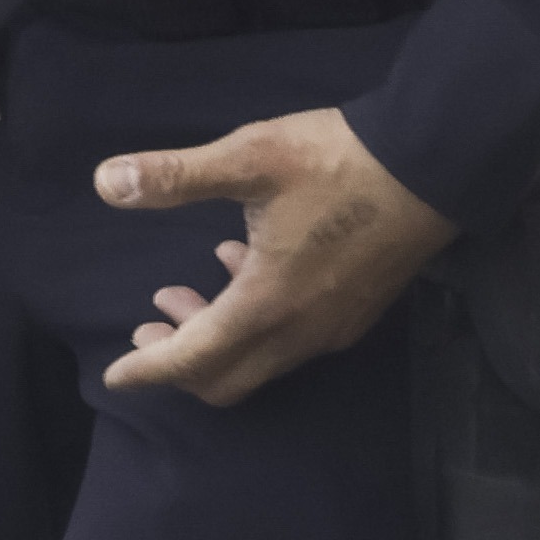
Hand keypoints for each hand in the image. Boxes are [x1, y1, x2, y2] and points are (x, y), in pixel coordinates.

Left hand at [97, 107, 451, 406]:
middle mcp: (299, 333)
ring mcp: (332, 329)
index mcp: (265, 304)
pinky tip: (245, 269)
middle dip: (178, 365)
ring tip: (185, 292)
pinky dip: (254, 327)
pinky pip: (291, 344)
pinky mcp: (357, 315)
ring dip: (216, 341)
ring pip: (259, 364)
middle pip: (225, 380)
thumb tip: (105, 182)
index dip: (148, 370)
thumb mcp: (249, 158)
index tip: (115, 374)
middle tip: (148, 328)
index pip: (192, 360)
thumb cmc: (338, 161)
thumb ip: (174, 176)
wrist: (434, 163)